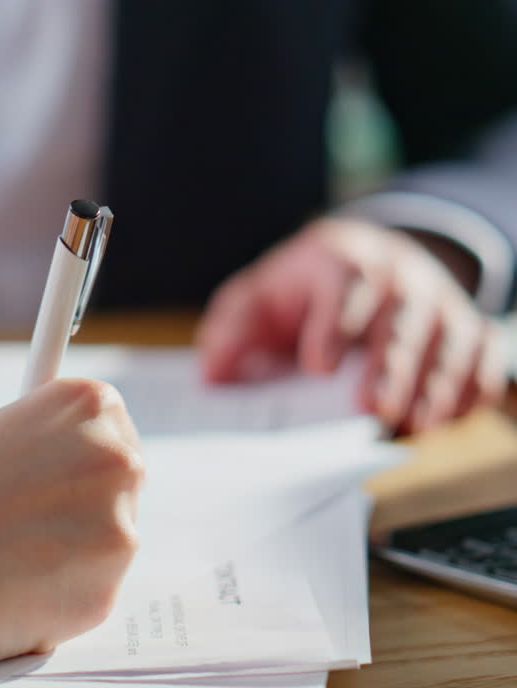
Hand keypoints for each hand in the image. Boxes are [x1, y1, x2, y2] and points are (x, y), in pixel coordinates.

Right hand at [0, 377, 143, 672]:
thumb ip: (26, 452)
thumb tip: (43, 480)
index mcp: (88, 405)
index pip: (109, 429)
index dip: (70, 459)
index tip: (42, 478)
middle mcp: (119, 460)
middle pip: (118, 488)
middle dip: (75, 508)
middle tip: (14, 527)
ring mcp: (118, 533)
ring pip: (102, 549)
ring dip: (62, 558)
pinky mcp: (102, 598)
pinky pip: (84, 598)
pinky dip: (49, 603)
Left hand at [198, 218, 506, 431]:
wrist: (367, 258)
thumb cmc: (305, 289)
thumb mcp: (259, 296)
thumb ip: (233, 330)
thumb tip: (211, 374)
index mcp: (343, 262)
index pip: (343, 289)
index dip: (332, 326)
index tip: (318, 365)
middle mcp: (400, 278)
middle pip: (402, 319)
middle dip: (389, 365)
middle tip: (369, 408)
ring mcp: (440, 302)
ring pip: (451, 339)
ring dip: (436, 382)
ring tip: (415, 421)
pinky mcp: (469, 328)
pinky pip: (485, 356)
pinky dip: (475, 386)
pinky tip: (452, 416)